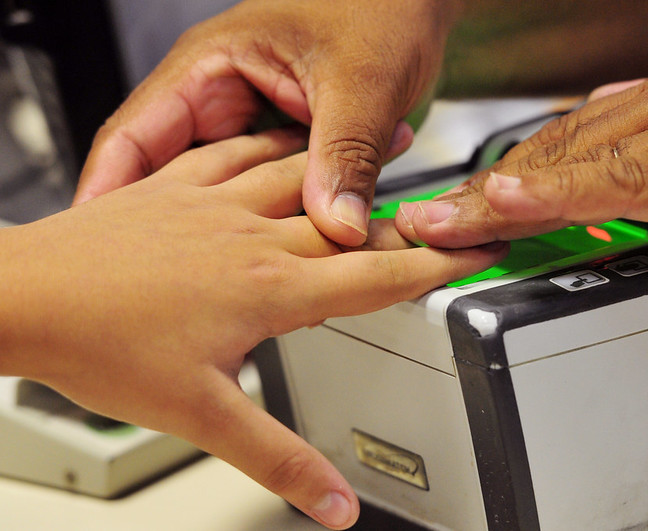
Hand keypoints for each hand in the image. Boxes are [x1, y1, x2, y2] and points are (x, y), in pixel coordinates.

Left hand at [1, 132, 505, 528]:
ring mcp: (214, 203)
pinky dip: (271, 141)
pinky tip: (283, 135)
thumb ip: (276, 457)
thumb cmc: (104, 348)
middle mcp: (252, 236)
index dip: (435, 267)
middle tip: (440, 212)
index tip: (473, 254)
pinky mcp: (178, 186)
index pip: (375, 277)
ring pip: (303, 174)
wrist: (27, 296)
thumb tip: (333, 504)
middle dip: (404, 220)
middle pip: (350, 223)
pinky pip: (237, 150)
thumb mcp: (201, 416)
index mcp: (269, 289)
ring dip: (350, 165)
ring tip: (390, 142)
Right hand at [73, 0, 463, 246]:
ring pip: (221, 193)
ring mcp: (251, 123)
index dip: (108, 194)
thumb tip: (336, 225)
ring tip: (213, 285)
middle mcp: (221, 97)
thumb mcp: (361, 80)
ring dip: (224, 235)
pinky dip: (274, 226)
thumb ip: (344, 152)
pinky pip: (265, 195)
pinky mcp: (284, 145)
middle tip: (160, 287)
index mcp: (210, 66)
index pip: (134, 134)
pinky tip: (284, 259)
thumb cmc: (383, 6)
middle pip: (169, 176)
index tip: (98, 249)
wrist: (421, 3)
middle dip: (163, 232)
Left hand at [395, 45, 647, 251]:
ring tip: (437, 222)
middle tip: (421, 222)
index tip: (454, 205)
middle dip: (476, 194)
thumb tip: (603, 146)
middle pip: (542, 158)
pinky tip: (514, 203)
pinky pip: (620, 182)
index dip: (496, 180)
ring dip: (493, 198)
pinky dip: (561, 193)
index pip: (552, 146)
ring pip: (563, 166)